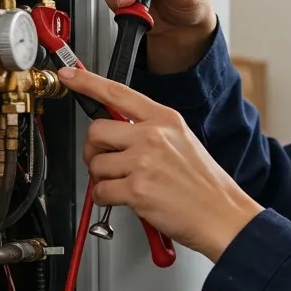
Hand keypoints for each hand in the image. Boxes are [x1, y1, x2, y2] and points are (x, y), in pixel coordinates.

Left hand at [57, 66, 262, 261]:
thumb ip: (150, 131)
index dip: (87, 82)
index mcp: (165, 120)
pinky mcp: (137, 190)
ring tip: (126, 186)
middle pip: (96, 132)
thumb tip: (116, 132)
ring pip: (96, 165)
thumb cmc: (204, 185)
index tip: (69, 75)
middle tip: (107, 162)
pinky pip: (101, 192)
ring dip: (103, 179)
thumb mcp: (182, 142)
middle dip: (94, 151)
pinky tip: (127, 200)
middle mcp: (153, 136)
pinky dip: (106, 200)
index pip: (118, 93)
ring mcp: (144, 162)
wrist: (222, 214)